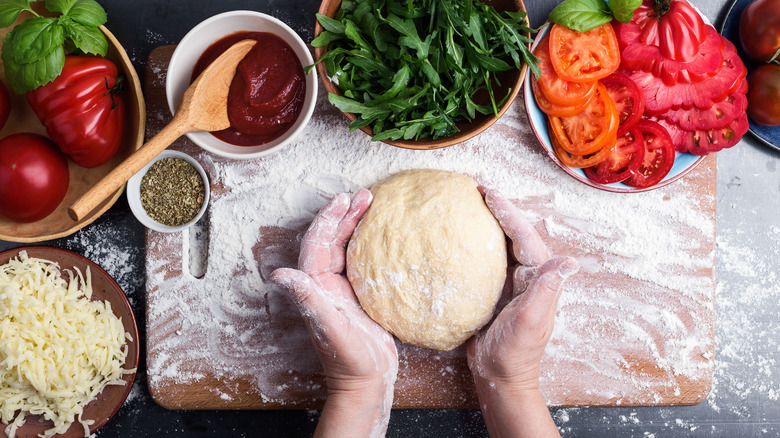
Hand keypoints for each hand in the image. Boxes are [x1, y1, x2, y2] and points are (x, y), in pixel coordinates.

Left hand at [270, 189, 397, 437]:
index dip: (329, 219)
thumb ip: (307, 300)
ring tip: (374, 206)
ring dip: (357, 227)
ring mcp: (342, 291)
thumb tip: (278, 275)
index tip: (343, 199)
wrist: (366, 382)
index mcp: (316, 287)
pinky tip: (385, 238)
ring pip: (347, 249)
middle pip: (333, 240)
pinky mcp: (359, 298)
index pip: (318, 243)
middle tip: (365, 195)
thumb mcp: (328, 328)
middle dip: (346, 216)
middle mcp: (326, 285)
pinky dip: (370, 246)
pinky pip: (362, 263)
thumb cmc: (347, 360)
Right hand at [467, 188, 577, 437]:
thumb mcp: (530, 321)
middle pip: (513, 234)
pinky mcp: (494, 291)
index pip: (523, 236)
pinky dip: (474, 245)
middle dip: (497, 210)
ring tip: (468, 204)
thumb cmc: (515, 353)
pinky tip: (457, 237)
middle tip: (475, 189)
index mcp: (538, 278)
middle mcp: (527, 276)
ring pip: (500, 244)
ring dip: (487, 223)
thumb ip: (546, 291)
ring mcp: (510, 282)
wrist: (499, 376)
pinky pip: (485, 261)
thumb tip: (571, 262)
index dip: (507, 212)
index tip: (489, 193)